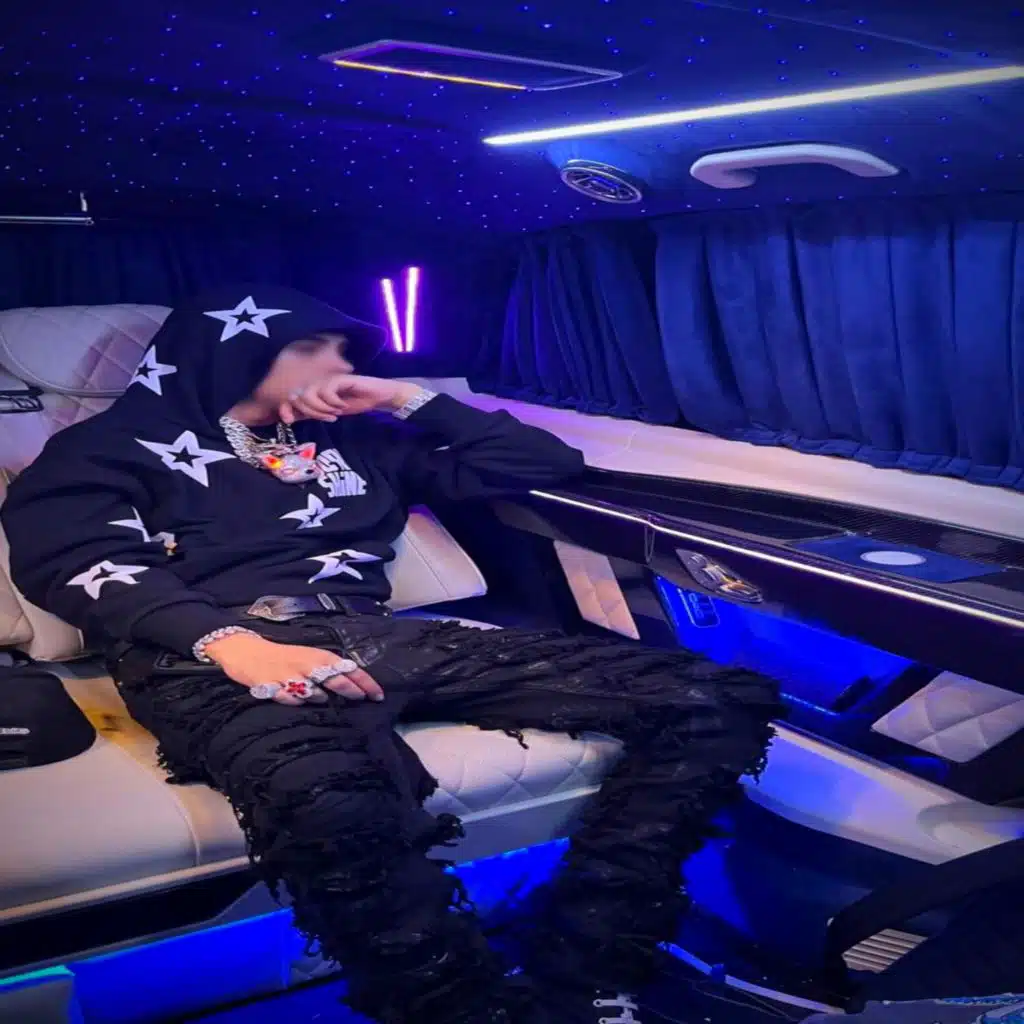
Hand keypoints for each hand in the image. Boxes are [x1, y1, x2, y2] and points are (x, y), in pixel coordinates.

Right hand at [203, 633, 383, 705]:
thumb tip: (355, 686)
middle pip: (336, 679)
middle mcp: (307, 664)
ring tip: (321, 699)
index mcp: (319, 656)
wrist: (246, 650)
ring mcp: (289, 675)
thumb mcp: (309, 658)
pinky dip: (295, 702)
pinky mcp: (271, 685)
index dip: (366, 683)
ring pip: (314, 693)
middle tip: (360, 699)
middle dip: (351, 691)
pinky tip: (294, 700)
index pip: (349, 669)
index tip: (379, 696)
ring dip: (320, 698)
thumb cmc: (283, 657)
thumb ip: (329, 671)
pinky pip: (289, 699)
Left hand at [280, 375, 421, 424]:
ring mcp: (327, 380)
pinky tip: (343, 405)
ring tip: (335, 412)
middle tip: (328, 418)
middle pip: (297, 397)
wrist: (376, 397)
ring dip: (321, 408)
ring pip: (309, 394)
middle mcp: (317, 385)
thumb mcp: (329, 413)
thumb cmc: (355, 403)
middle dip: (310, 412)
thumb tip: (292, 418)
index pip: (291, 398)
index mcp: (313, 393)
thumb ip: (312, 414)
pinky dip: (333, 402)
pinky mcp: (338, 378)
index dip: (286, 408)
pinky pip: (326, 391)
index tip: (288, 421)